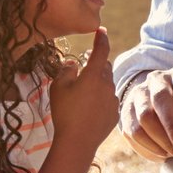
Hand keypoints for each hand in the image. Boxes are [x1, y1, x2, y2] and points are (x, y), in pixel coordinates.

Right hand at [51, 29, 118, 160]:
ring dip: (98, 83)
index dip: (101, 39)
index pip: (101, 50)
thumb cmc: (65, 112)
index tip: (101, 31)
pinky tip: (88, 108)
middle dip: (97, 64)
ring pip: (107, 84)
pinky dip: (100, 99)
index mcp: (94, 75)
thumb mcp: (58, 87)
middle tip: (85, 66)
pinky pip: (108, 100)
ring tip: (82, 93)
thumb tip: (73, 62)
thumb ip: (66, 70)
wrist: (77, 142)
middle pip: (105, 67)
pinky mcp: (114, 113)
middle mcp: (107, 85)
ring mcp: (113, 99)